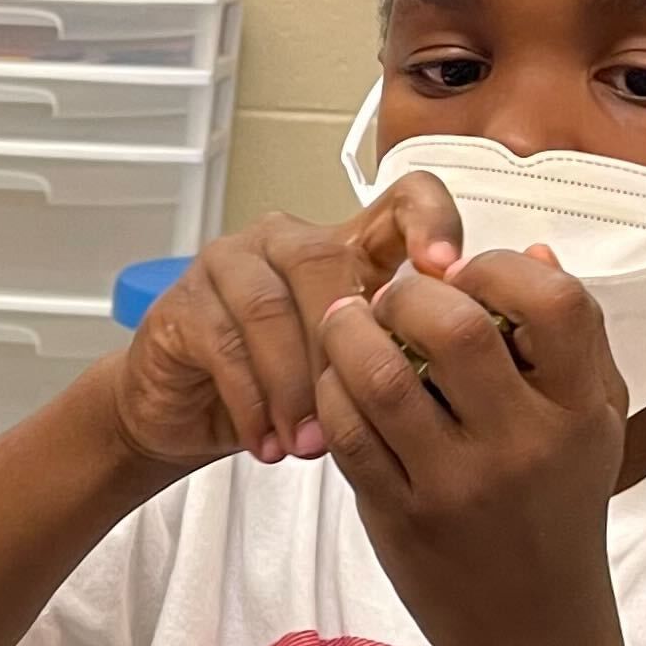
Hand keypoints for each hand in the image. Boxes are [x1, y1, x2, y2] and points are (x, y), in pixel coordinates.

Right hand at [115, 175, 468, 470]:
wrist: (184, 417)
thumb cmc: (279, 392)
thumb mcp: (352, 378)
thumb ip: (398, 359)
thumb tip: (462, 376)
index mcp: (344, 248)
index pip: (401, 200)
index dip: (430, 221)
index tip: (447, 272)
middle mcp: (285, 242)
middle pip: (323, 260)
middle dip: (343, 344)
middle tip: (359, 410)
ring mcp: (228, 265)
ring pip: (268, 306)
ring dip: (294, 384)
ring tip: (309, 445)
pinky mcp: (182, 303)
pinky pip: (223, 344)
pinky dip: (251, 403)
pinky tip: (268, 443)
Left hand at [308, 242, 629, 645]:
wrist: (531, 628)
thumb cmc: (557, 512)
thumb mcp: (591, 426)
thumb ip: (570, 342)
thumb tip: (532, 250)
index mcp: (580, 412)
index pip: (556, 302)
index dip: (503, 266)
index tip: (468, 273)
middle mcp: (523, 445)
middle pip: (455, 328)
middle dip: (410, 293)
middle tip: (394, 296)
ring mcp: (456, 483)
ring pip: (382, 377)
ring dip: (350, 334)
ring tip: (346, 322)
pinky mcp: (400, 513)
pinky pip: (347, 433)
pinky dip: (330, 392)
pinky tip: (337, 381)